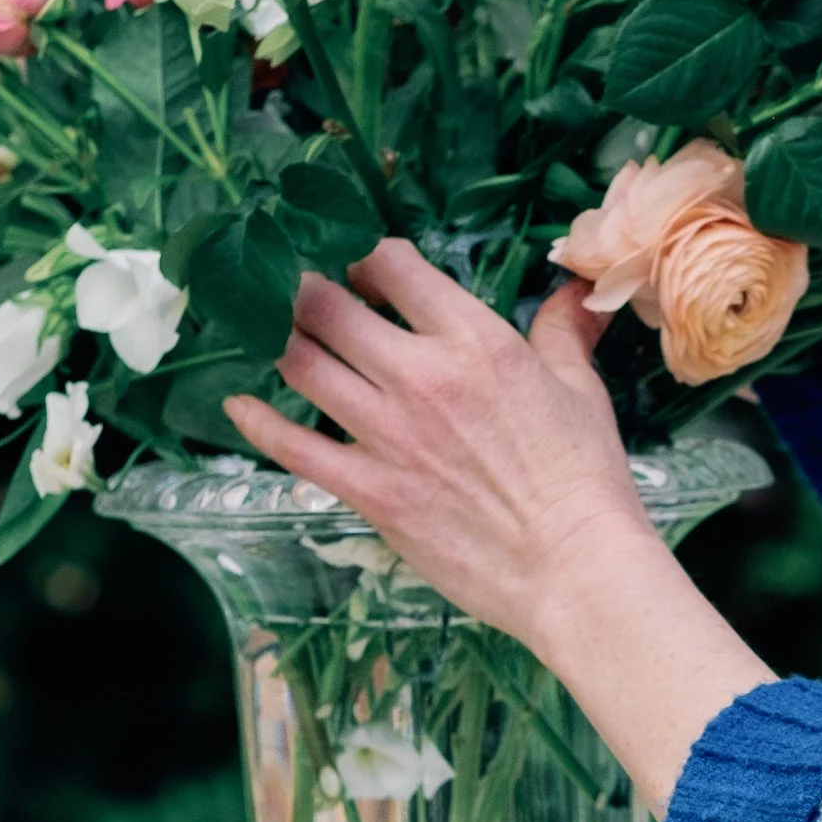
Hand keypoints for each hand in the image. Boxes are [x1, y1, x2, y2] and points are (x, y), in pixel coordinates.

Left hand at [228, 240, 647, 643]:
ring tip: (264, 331)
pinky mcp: (368, 489)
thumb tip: (572, 291)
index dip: (361, 253)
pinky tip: (237, 405)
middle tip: (290, 288)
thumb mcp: (579, 390)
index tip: (356, 264)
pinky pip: (292, 446)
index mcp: (474, 341)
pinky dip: (257, 421)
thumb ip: (561, 332)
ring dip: (275, 340)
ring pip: (300, 364)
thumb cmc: (584, 479)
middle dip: (300, 286)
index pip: (390, 264)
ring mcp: (387, 434)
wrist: (573, 568)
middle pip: (326, 306)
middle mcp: (420, 376)